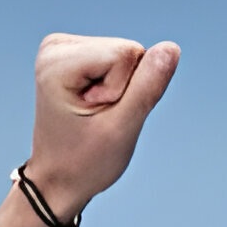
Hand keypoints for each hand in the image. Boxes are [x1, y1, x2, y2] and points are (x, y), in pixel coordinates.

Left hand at [24, 32, 179, 220]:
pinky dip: (117, 85)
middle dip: (123, 88)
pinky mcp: (78, 53)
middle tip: (96, 116)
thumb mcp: (121, 129)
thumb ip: (147, 87)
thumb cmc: (84, 162)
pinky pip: (124, 59)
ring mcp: (65, 48)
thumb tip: (170, 48)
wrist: (57, 179)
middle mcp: (56, 47)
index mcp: (57, 62)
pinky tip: (94, 104)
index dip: (122, 91)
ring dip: (120, 88)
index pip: (127, 54)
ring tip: (93, 113)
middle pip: (129, 50)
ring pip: (129, 54)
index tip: (95, 115)